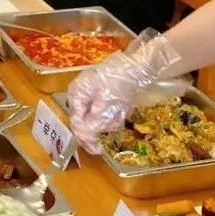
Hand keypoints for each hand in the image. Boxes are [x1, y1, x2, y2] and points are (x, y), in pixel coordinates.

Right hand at [68, 30, 181, 153]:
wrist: (138, 66)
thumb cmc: (119, 80)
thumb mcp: (106, 103)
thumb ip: (94, 121)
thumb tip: (83, 137)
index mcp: (77, 94)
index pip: (76, 122)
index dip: (86, 138)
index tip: (97, 149)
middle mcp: (82, 97)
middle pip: (88, 122)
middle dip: (104, 123)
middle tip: (117, 119)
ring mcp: (93, 98)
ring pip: (99, 120)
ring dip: (112, 118)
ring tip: (123, 107)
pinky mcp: (105, 99)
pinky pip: (108, 114)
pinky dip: (117, 113)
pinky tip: (124, 105)